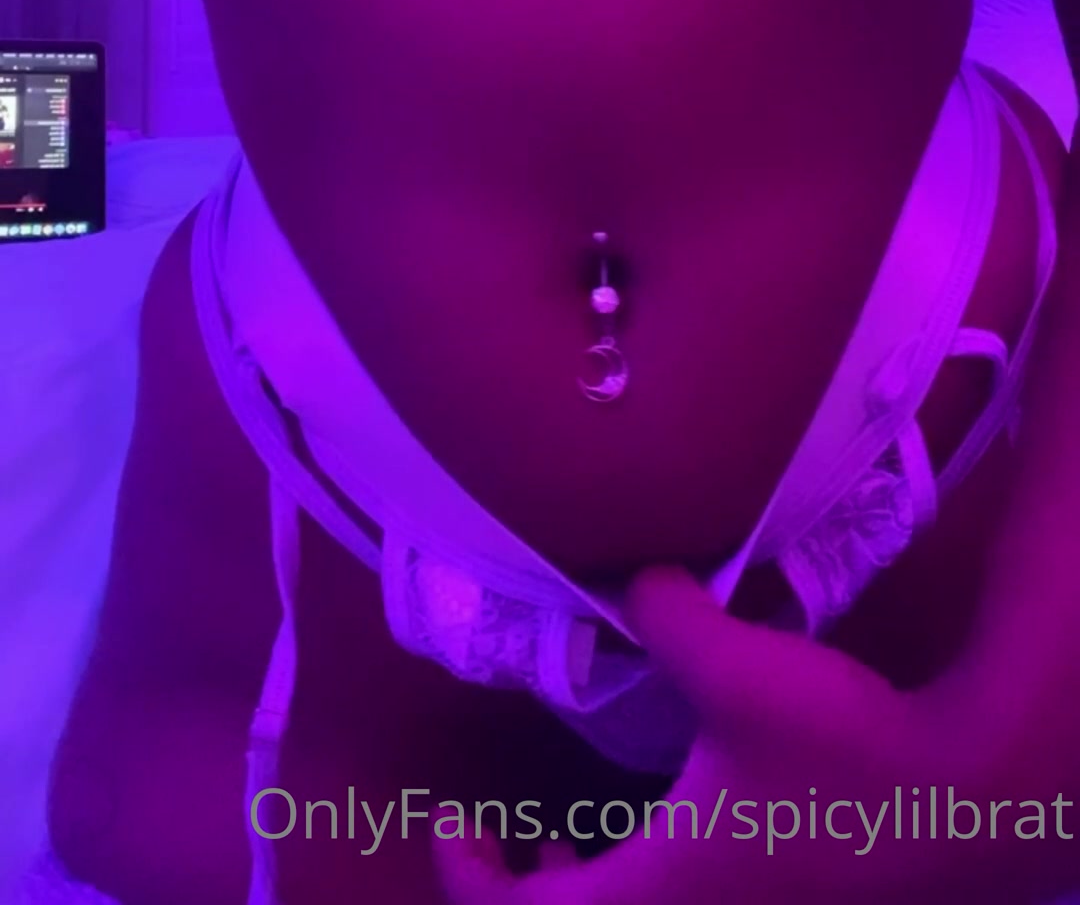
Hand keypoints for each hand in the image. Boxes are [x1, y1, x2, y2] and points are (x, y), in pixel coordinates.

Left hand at [436, 570, 1078, 904]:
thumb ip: (667, 618)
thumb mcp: (736, 671)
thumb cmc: (838, 754)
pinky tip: (673, 826)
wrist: (963, 802)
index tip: (456, 821)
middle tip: (514, 837)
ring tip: (576, 840)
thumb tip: (629, 581)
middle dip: (531, 895)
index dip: (472, 878)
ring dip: (594, 895)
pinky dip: (650, 888)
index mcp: (654, 899)